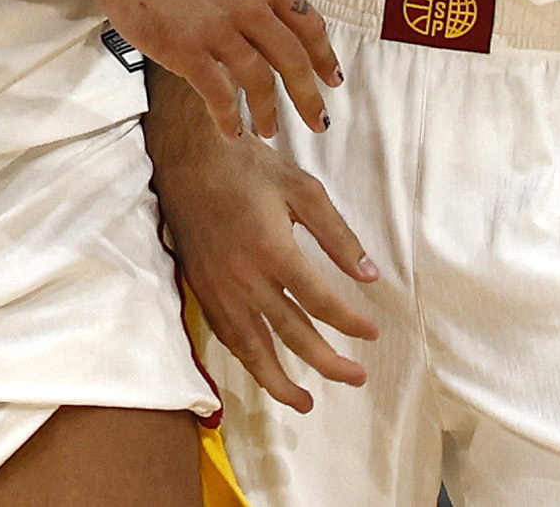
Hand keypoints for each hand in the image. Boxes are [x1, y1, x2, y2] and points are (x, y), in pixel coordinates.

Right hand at [76, 0, 338, 137]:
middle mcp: (248, 5)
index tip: (333, 80)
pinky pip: (218, 92)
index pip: (307, 23)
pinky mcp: (187, 50)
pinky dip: (228, 116)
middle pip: (291, 59)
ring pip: (258, 81)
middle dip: (309, 96)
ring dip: (268, 112)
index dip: (324, 55)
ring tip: (271, 131)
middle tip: (320, 124)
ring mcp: (218, 29)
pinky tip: (232, 130)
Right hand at [148, 80, 378, 412]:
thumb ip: (337, 234)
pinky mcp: (202, 290)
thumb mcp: (302, 188)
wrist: (187, 158)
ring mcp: (220, 288)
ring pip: (254, 349)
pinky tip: (264, 368)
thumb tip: (369, 274)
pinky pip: (229, 337)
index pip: (320, 301)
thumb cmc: (247, 165)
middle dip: (328, 362)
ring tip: (306, 402)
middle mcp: (245, 278)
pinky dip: (248, 360)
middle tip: (356, 378)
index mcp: (273, 249)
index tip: (372, 334)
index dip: (349, 322)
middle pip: (292, 334)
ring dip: (282, 381)